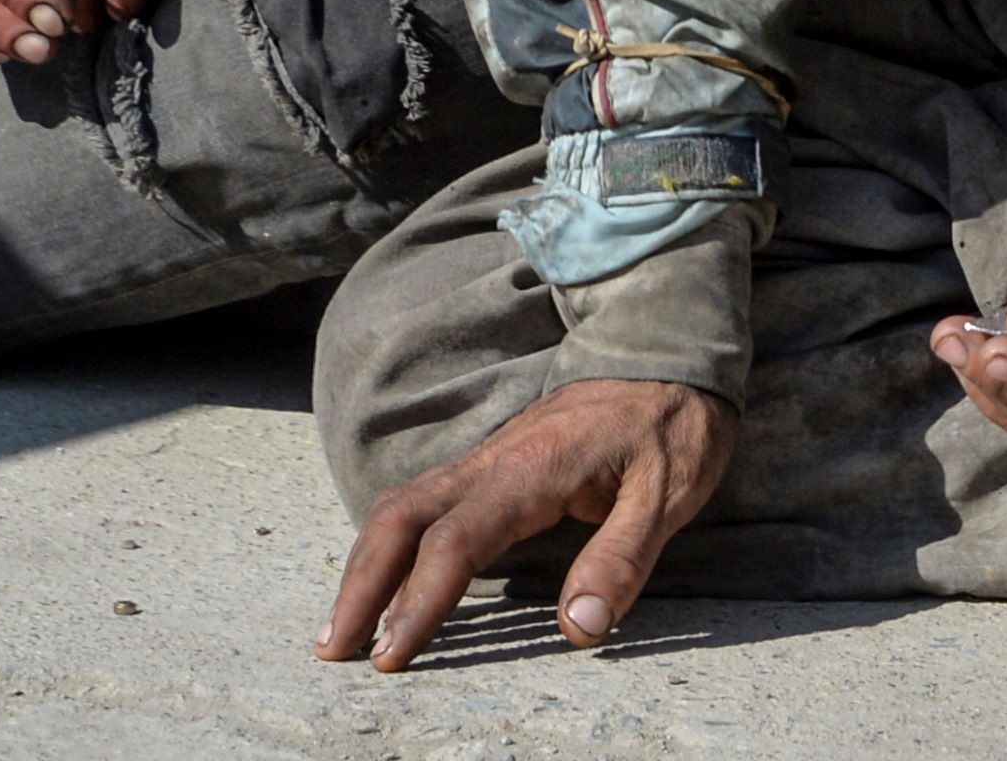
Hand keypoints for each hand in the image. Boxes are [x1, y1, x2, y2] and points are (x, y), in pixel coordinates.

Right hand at [319, 375, 735, 667]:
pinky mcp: (490, 462)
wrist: (670, 353)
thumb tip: (578, 628)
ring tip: (345, 627)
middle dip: (361, 583)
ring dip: (366, 565)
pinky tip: (384, 581)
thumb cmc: (672, 428)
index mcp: (533, 469)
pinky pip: (422, 501)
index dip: (419, 601)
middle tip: (334, 649)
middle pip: (400, 516)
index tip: (392, 654)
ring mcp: (486, 457)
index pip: (457, 541)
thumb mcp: (667, 497)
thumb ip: (620, 560)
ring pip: (402, 505)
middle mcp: (494, 459)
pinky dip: (389, 544)